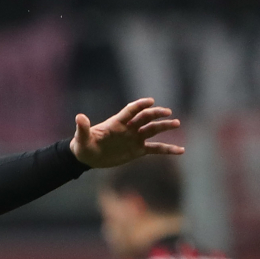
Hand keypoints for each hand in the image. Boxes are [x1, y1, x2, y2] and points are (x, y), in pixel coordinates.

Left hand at [69, 98, 183, 168]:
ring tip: (177, 124)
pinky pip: (156, 149)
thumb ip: (83, 128)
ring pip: (153, 130)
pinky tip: (181, 151)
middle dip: (156, 114)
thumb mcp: (81, 139)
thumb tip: (79, 117)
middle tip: (168, 113)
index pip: (130, 111)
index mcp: (116, 123)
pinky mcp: (138, 150)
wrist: (88, 157)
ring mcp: (135, 138)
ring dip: (165, 126)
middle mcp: (129, 128)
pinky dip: (168, 149)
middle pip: (145, 118)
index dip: (139, 105)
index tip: (150, 101)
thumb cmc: (83, 145)